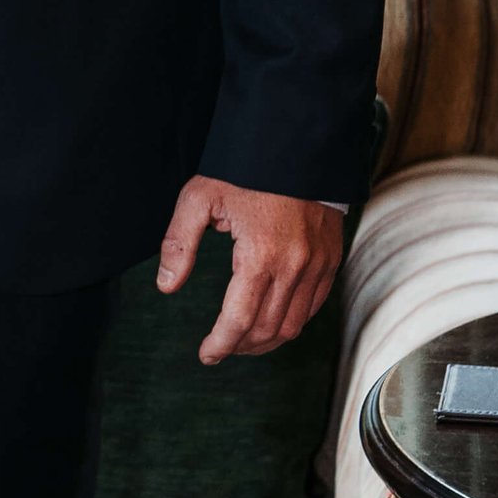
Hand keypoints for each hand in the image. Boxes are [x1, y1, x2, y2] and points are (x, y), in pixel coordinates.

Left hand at [155, 175, 343, 364]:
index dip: (220, 344)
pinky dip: (292, 321)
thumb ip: (179, 243)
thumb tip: (166, 286)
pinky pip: (314, 305)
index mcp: (260, 255)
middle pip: (266, 329)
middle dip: (240, 347)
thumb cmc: (244, 169)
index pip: (238, 320)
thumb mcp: (199, 198)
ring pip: (294, 324)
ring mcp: (318, 264)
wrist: (297, 143)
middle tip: (219, 349)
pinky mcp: (331, 258)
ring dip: (266, 341)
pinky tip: (271, 320)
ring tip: (242, 342)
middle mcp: (295, 266)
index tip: (206, 355)